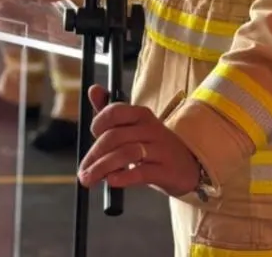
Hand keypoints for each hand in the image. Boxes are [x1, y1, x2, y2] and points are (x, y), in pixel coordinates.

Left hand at [78, 86, 200, 197]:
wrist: (189, 166)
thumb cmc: (153, 145)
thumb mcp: (134, 126)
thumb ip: (110, 111)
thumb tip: (93, 89)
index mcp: (141, 114)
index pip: (115, 111)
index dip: (99, 123)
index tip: (91, 136)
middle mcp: (151, 128)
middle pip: (116, 136)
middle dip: (94, 154)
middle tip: (82, 171)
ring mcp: (159, 149)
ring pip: (126, 154)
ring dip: (103, 167)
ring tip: (89, 179)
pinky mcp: (165, 171)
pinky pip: (141, 172)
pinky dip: (123, 177)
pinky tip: (111, 181)